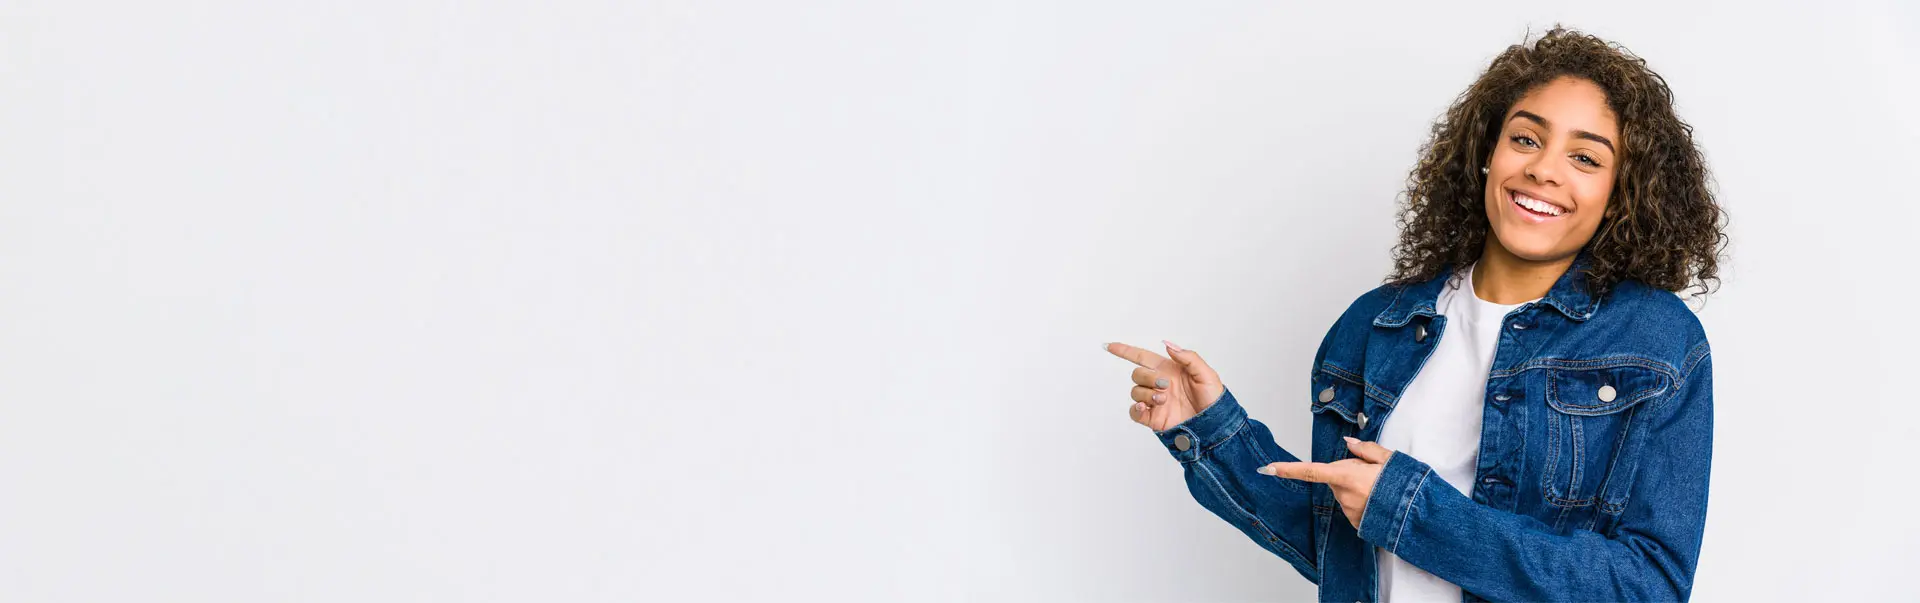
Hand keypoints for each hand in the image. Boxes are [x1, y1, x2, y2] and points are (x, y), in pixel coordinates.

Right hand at [1103, 340, 1224, 431]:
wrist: (1214, 425)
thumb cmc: (1213, 399)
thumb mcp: (1206, 374)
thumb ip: (1188, 357)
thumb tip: (1167, 345)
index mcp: (1168, 370)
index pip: (1141, 356)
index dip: (1125, 350)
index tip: (1110, 346)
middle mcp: (1159, 384)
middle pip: (1137, 374)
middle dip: (1147, 377)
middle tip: (1165, 386)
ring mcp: (1154, 401)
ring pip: (1135, 391)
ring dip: (1146, 393)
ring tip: (1163, 400)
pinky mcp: (1152, 418)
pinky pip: (1134, 411)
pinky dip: (1135, 408)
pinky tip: (1145, 407)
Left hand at [1260, 436, 1395, 528]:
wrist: (1419, 516)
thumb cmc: (1405, 486)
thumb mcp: (1389, 459)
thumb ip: (1365, 449)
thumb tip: (1348, 442)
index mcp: (1348, 476)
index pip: (1311, 471)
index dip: (1288, 469)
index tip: (1268, 468)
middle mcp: (1344, 495)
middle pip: (1335, 478)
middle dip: (1348, 473)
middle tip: (1373, 474)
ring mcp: (1349, 511)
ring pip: (1343, 493)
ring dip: (1356, 488)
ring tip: (1380, 489)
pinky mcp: (1355, 523)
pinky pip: (1351, 506)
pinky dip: (1361, 501)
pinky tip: (1378, 501)